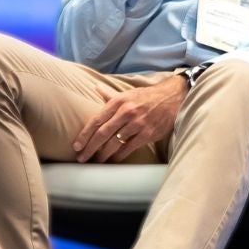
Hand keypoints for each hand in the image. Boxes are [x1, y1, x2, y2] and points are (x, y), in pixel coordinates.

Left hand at [72, 75, 187, 162]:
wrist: (172, 98)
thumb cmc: (146, 96)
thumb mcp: (127, 93)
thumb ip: (109, 94)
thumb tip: (96, 87)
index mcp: (118, 101)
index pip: (96, 120)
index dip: (85, 134)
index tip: (76, 146)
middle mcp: (126, 112)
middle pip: (103, 133)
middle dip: (90, 147)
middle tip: (81, 158)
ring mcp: (137, 123)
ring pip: (115, 142)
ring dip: (103, 154)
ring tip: (96, 161)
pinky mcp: (148, 133)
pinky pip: (129, 147)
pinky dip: (119, 155)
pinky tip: (113, 160)